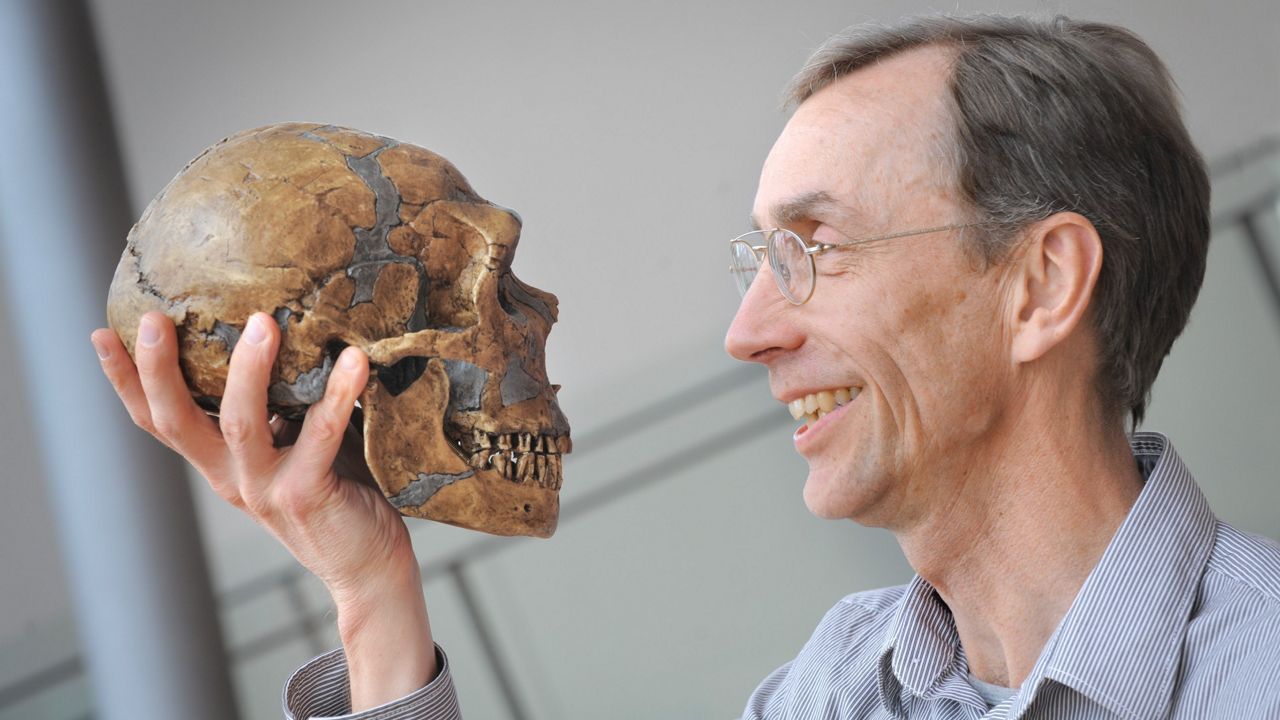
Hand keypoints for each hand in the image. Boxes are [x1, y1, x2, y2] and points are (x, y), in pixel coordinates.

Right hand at [92, 311, 436, 707]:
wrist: (368, 568)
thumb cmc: (339, 493)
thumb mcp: (295, 445)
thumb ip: (281, 405)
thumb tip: (283, 330)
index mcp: (221, 464)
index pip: (159, 421)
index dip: (127, 381)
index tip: (103, 333)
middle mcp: (232, 478)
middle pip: (178, 422)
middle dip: (158, 369)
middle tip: (154, 319)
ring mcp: (266, 490)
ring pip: (241, 425)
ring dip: (249, 372)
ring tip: (262, 324)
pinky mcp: (306, 496)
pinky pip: (319, 437)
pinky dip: (337, 395)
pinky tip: (354, 360)